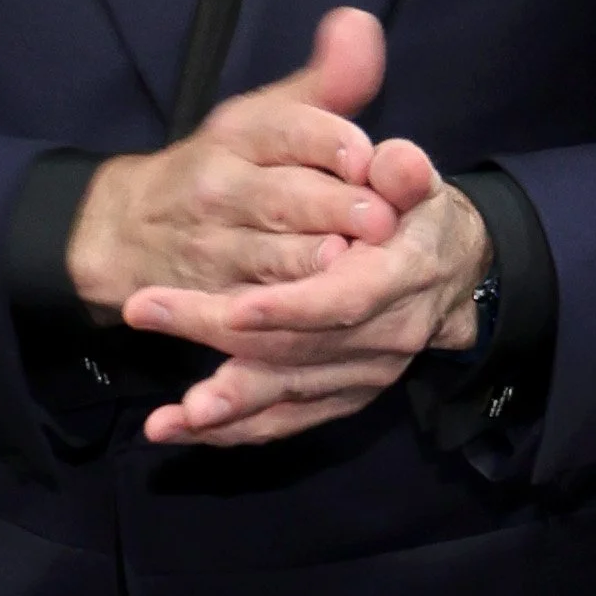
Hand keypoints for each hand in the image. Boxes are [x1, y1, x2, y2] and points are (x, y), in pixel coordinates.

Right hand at [66, 9, 400, 323]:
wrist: (130, 228)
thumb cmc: (228, 167)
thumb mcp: (269, 115)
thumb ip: (328, 81)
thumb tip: (362, 23)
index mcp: (240, 133)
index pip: (287, 130)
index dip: (328, 142)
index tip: (366, 155)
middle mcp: (221, 187)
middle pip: (283, 197)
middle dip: (332, 208)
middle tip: (381, 219)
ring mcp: (213, 246)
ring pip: (269, 256)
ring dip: (312, 263)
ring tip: (350, 263)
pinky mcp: (210, 299)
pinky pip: (249, 311)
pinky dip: (282, 314)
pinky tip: (315, 311)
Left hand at [128, 135, 491, 448]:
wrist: (449, 271)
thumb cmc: (412, 213)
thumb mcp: (414, 181)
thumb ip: (404, 171)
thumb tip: (394, 164)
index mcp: (400, 278)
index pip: (345, 301)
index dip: (292, 309)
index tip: (234, 309)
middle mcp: (384, 339)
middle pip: (297, 348)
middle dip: (218, 335)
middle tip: (146, 311)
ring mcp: (362, 376)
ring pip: (288, 395)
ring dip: (225, 405)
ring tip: (167, 417)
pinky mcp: (341, 399)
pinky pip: (285, 421)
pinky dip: (234, 430)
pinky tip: (180, 429)